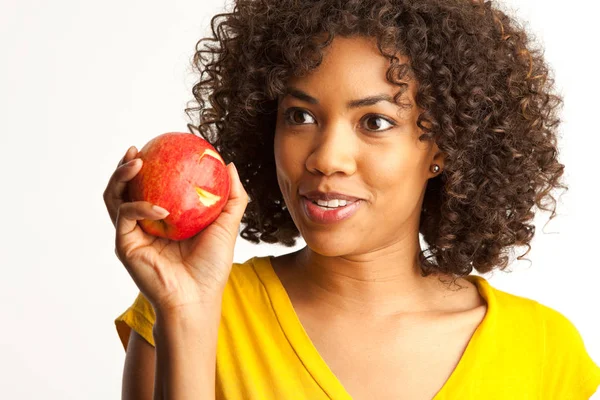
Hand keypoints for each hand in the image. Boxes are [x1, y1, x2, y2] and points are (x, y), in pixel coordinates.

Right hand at [104, 146, 248, 311]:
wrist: (198, 298)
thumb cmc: (212, 266)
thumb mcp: (227, 225)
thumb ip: (232, 197)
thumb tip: (229, 165)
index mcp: (164, 218)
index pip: (150, 186)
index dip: (149, 166)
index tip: (157, 146)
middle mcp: (144, 224)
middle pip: (125, 188)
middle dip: (125, 166)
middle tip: (136, 149)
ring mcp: (133, 234)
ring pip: (115, 198)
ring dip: (121, 176)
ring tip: (135, 161)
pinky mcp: (126, 245)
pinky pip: (125, 217)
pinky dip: (140, 206)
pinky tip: (159, 207)